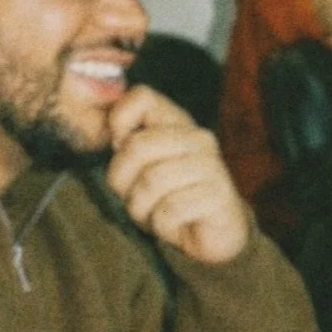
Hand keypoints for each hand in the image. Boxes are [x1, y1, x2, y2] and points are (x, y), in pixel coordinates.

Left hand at [105, 85, 251, 265]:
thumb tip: (113, 136)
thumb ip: (128, 148)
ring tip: (156, 214)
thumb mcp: (144, 169)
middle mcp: (197, 138)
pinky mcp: (218, 196)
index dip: (118, 120)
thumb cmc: (173, 199)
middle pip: (137, 146)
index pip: (142, 97)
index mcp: (177, 124)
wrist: (218, 234)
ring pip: (151, 182)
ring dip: (142, 208)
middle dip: (123, 180)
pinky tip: (175, 226)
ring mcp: (211, 166)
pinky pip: (168, 210)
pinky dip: (162, 226)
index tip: (118, 149)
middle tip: (134, 196)